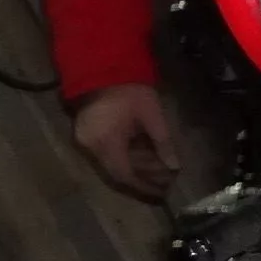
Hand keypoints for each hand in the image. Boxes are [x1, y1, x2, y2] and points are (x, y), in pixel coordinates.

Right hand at [72, 82, 181, 199]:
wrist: (103, 66)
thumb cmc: (130, 90)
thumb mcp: (153, 116)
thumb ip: (163, 143)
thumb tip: (175, 167)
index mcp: (105, 142)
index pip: (125, 175)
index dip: (144, 187)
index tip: (162, 194)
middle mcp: (90, 145)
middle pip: (118, 172)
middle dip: (144, 178)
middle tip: (166, 181)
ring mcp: (85, 139)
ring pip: (113, 164)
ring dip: (137, 168)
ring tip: (160, 169)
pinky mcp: (86, 133)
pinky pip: (107, 153)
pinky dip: (127, 157)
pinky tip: (146, 156)